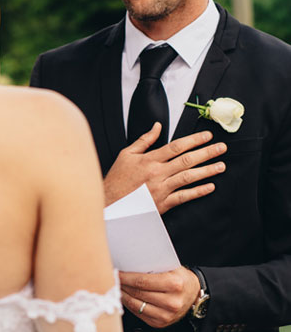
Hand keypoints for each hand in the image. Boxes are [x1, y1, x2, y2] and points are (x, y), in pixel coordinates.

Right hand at [103, 122, 226, 213]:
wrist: (109, 204)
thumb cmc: (117, 180)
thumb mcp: (126, 155)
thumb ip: (144, 140)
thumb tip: (157, 127)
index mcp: (149, 160)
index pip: (176, 146)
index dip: (194, 140)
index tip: (207, 136)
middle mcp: (157, 173)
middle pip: (187, 160)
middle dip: (206, 153)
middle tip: (221, 148)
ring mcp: (161, 189)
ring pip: (188, 177)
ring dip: (207, 171)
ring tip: (220, 166)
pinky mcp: (162, 204)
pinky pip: (183, 197)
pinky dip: (197, 192)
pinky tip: (209, 187)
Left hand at [119, 267, 199, 327]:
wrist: (194, 295)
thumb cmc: (180, 279)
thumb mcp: (171, 268)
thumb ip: (153, 267)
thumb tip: (128, 263)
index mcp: (174, 284)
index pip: (142, 281)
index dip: (125, 277)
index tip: (115, 271)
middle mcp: (171, 302)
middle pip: (137, 293)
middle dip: (122, 284)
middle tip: (111, 277)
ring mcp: (166, 315)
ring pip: (135, 305)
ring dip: (123, 295)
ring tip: (116, 286)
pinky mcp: (160, 323)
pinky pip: (138, 313)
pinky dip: (129, 304)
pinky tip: (124, 296)